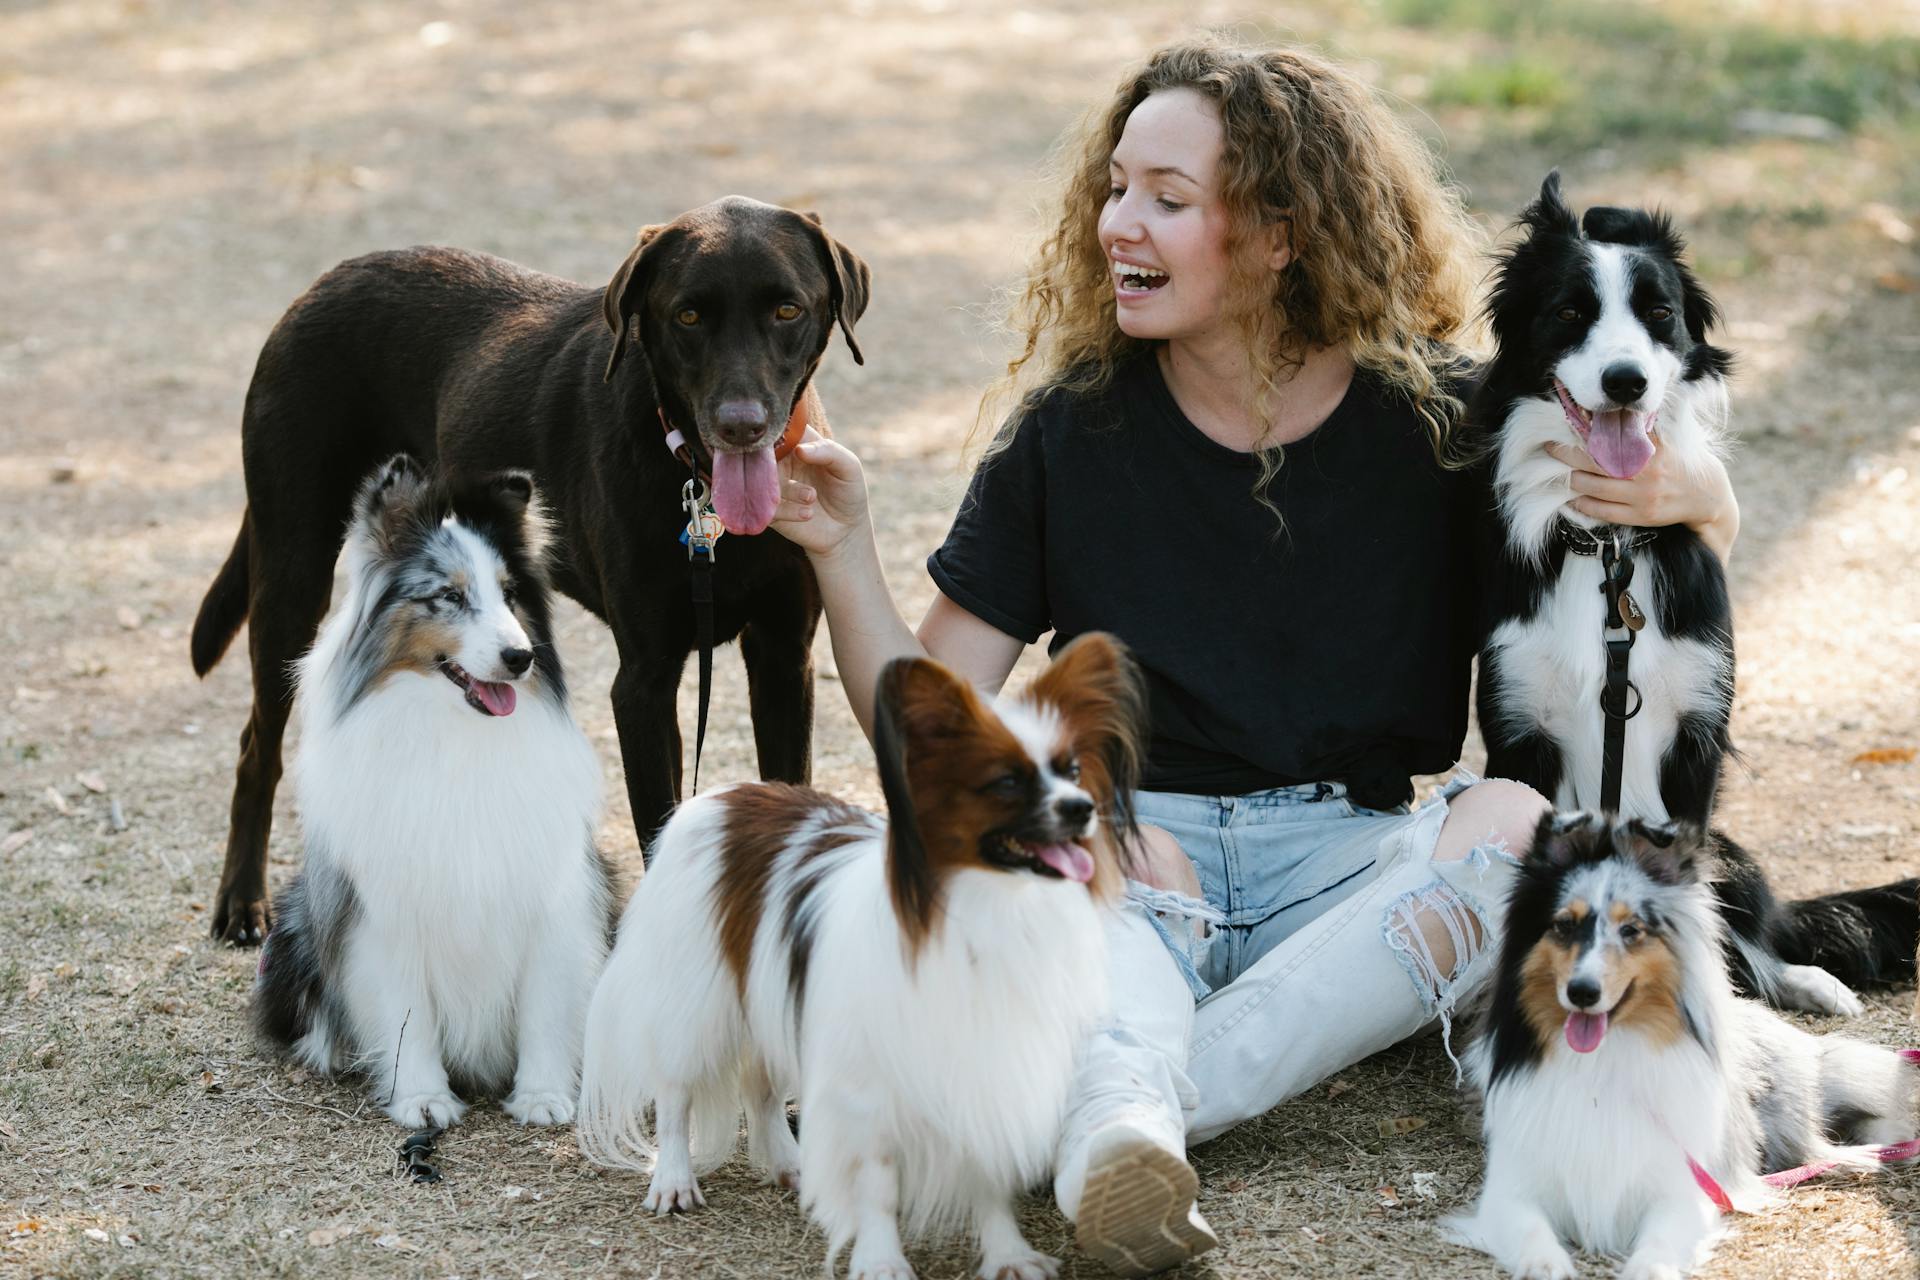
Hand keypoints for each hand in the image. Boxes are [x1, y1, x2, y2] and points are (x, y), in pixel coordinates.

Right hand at [771, 428, 870, 560]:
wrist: (846, 531)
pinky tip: (808, 513)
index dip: (781, 431)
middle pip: (763, 452)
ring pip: (764, 480)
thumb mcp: (849, 467)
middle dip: (777, 462)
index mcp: (799, 444)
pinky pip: (766, 506)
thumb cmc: (848, 491)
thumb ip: (829, 451)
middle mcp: (782, 461)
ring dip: (789, 489)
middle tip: (795, 470)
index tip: (794, 443)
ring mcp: (773, 485)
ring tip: (812, 497)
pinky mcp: (769, 510)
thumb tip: (800, 449)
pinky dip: (787, 510)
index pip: (781, 427)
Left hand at [1543, 438, 1739, 563]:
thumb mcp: (1668, 440)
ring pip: (1594, 488)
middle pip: (1595, 462)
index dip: (1586, 431)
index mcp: (1652, 449)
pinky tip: (1571, 498)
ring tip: (1558, 472)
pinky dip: (1582, 504)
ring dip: (1572, 480)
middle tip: (1549, 448)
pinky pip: (1602, 511)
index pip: (1613, 437)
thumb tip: (1620, 410)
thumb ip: (1644, 429)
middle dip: (1567, 454)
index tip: (1567, 423)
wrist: (1707, 496)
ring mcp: (1642, 496)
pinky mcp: (1640, 516)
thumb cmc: (1681, 462)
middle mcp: (1646, 472)